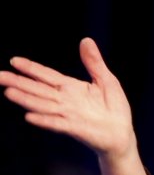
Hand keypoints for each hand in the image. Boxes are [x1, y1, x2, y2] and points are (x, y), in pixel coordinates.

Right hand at [0, 38, 135, 160]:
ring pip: (43, 105)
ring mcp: (69, 115)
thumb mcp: (106, 80)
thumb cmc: (114, 108)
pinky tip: (29, 116)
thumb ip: (93, 62)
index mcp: (71, 88)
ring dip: (26, 99)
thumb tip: (86, 40)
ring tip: (8, 92)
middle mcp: (66, 101)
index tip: (14, 61)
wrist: (122, 134)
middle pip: (39, 89)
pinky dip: (45, 120)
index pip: (47, 76)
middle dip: (19, 82)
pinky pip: (58, 124)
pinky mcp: (76, 129)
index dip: (31, 68)